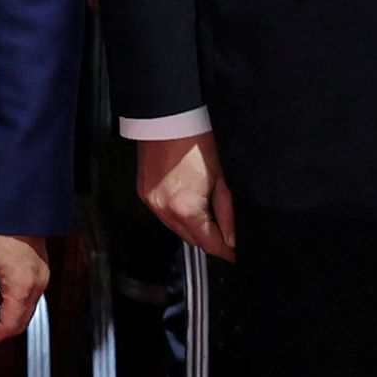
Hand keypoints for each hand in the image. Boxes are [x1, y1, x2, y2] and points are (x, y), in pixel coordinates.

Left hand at [0, 234, 47, 344]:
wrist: (14, 205)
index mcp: (21, 285)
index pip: (9, 327)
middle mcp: (37, 285)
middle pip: (20, 324)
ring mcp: (42, 278)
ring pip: (26, 312)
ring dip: (5, 316)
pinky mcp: (42, 272)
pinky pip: (29, 297)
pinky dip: (13, 303)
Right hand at [138, 132, 235, 259]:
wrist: (166, 121)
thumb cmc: (194, 143)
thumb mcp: (220, 180)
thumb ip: (226, 213)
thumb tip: (231, 238)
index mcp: (187, 209)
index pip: (209, 244)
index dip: (224, 252)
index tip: (233, 255)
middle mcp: (166, 211)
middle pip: (192, 240)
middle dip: (208, 239)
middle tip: (223, 232)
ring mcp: (152, 204)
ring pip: (176, 229)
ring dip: (191, 227)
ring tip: (204, 211)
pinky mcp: (143, 195)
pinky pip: (163, 216)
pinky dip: (175, 215)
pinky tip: (185, 200)